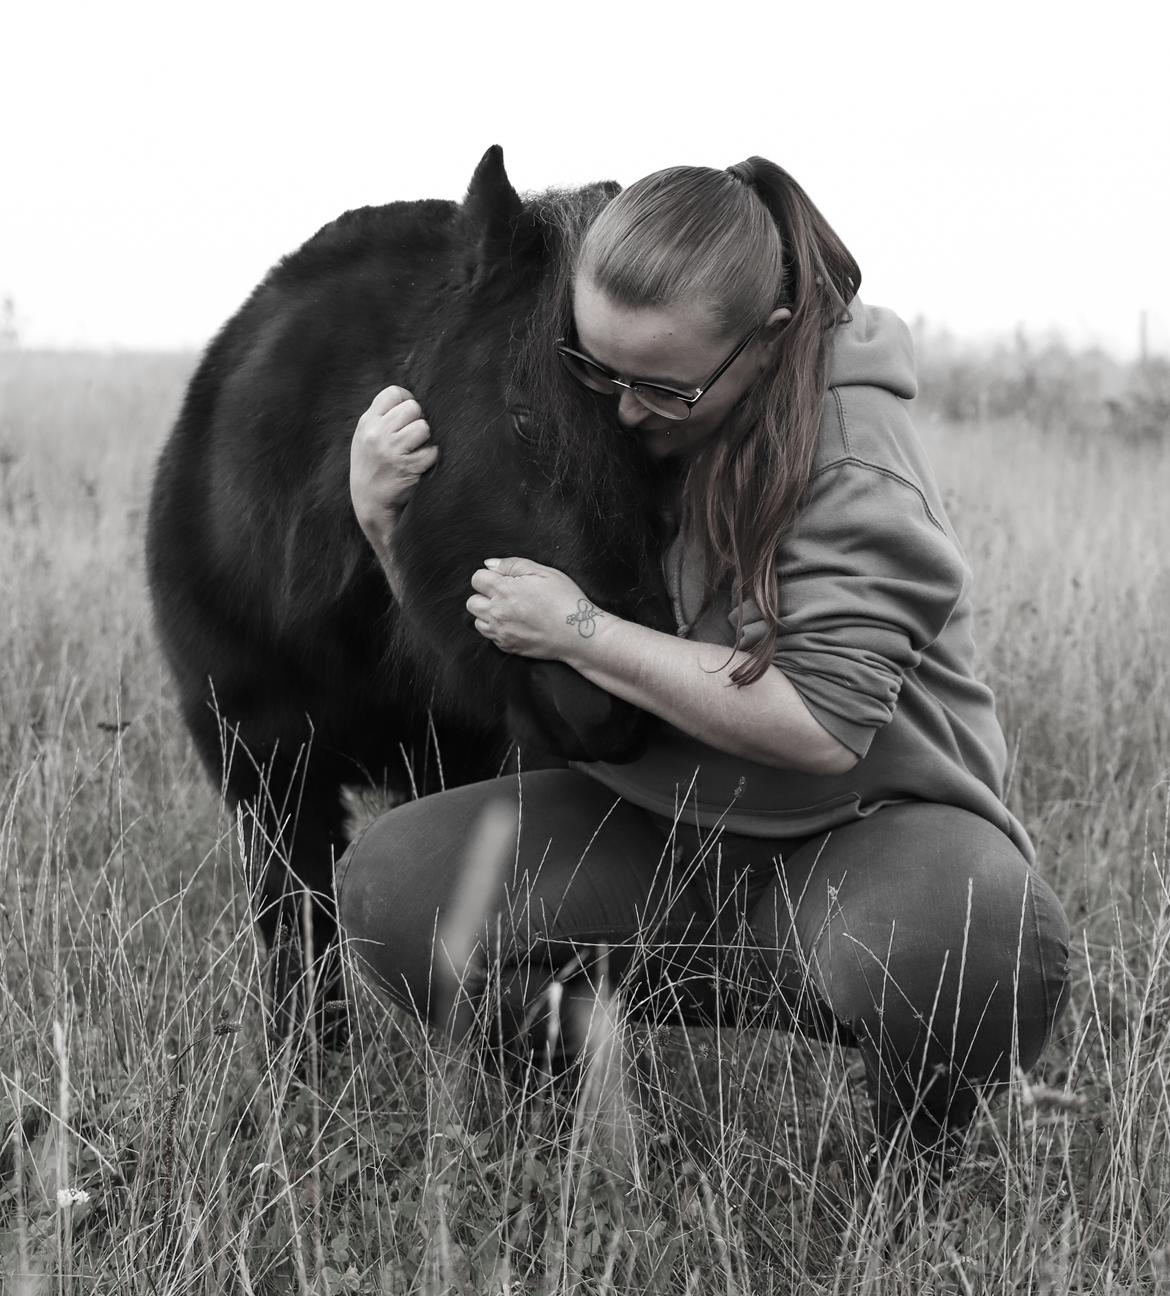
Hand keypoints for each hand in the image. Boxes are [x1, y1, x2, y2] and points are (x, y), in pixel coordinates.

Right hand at [349, 385, 437, 549]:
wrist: (370, 504)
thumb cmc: (372, 468)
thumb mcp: (366, 439)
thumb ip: (383, 418)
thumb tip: (413, 401)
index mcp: (367, 423)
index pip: (393, 393)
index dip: (406, 400)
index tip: (409, 415)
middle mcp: (377, 433)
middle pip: (413, 407)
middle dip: (418, 420)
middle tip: (414, 437)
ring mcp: (392, 450)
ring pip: (424, 427)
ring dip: (426, 439)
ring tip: (416, 451)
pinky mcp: (408, 466)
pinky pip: (432, 451)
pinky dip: (430, 458)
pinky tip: (420, 466)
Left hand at [466, 557, 607, 658]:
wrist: (579, 633)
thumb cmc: (565, 600)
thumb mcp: (543, 572)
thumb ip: (513, 565)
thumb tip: (490, 564)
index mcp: (504, 590)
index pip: (477, 579)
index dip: (490, 576)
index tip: (504, 579)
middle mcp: (497, 612)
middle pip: (472, 602)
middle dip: (484, 596)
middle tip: (505, 595)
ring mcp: (501, 632)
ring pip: (478, 621)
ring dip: (488, 614)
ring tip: (509, 611)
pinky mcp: (508, 646)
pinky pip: (490, 637)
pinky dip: (497, 629)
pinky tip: (515, 624)